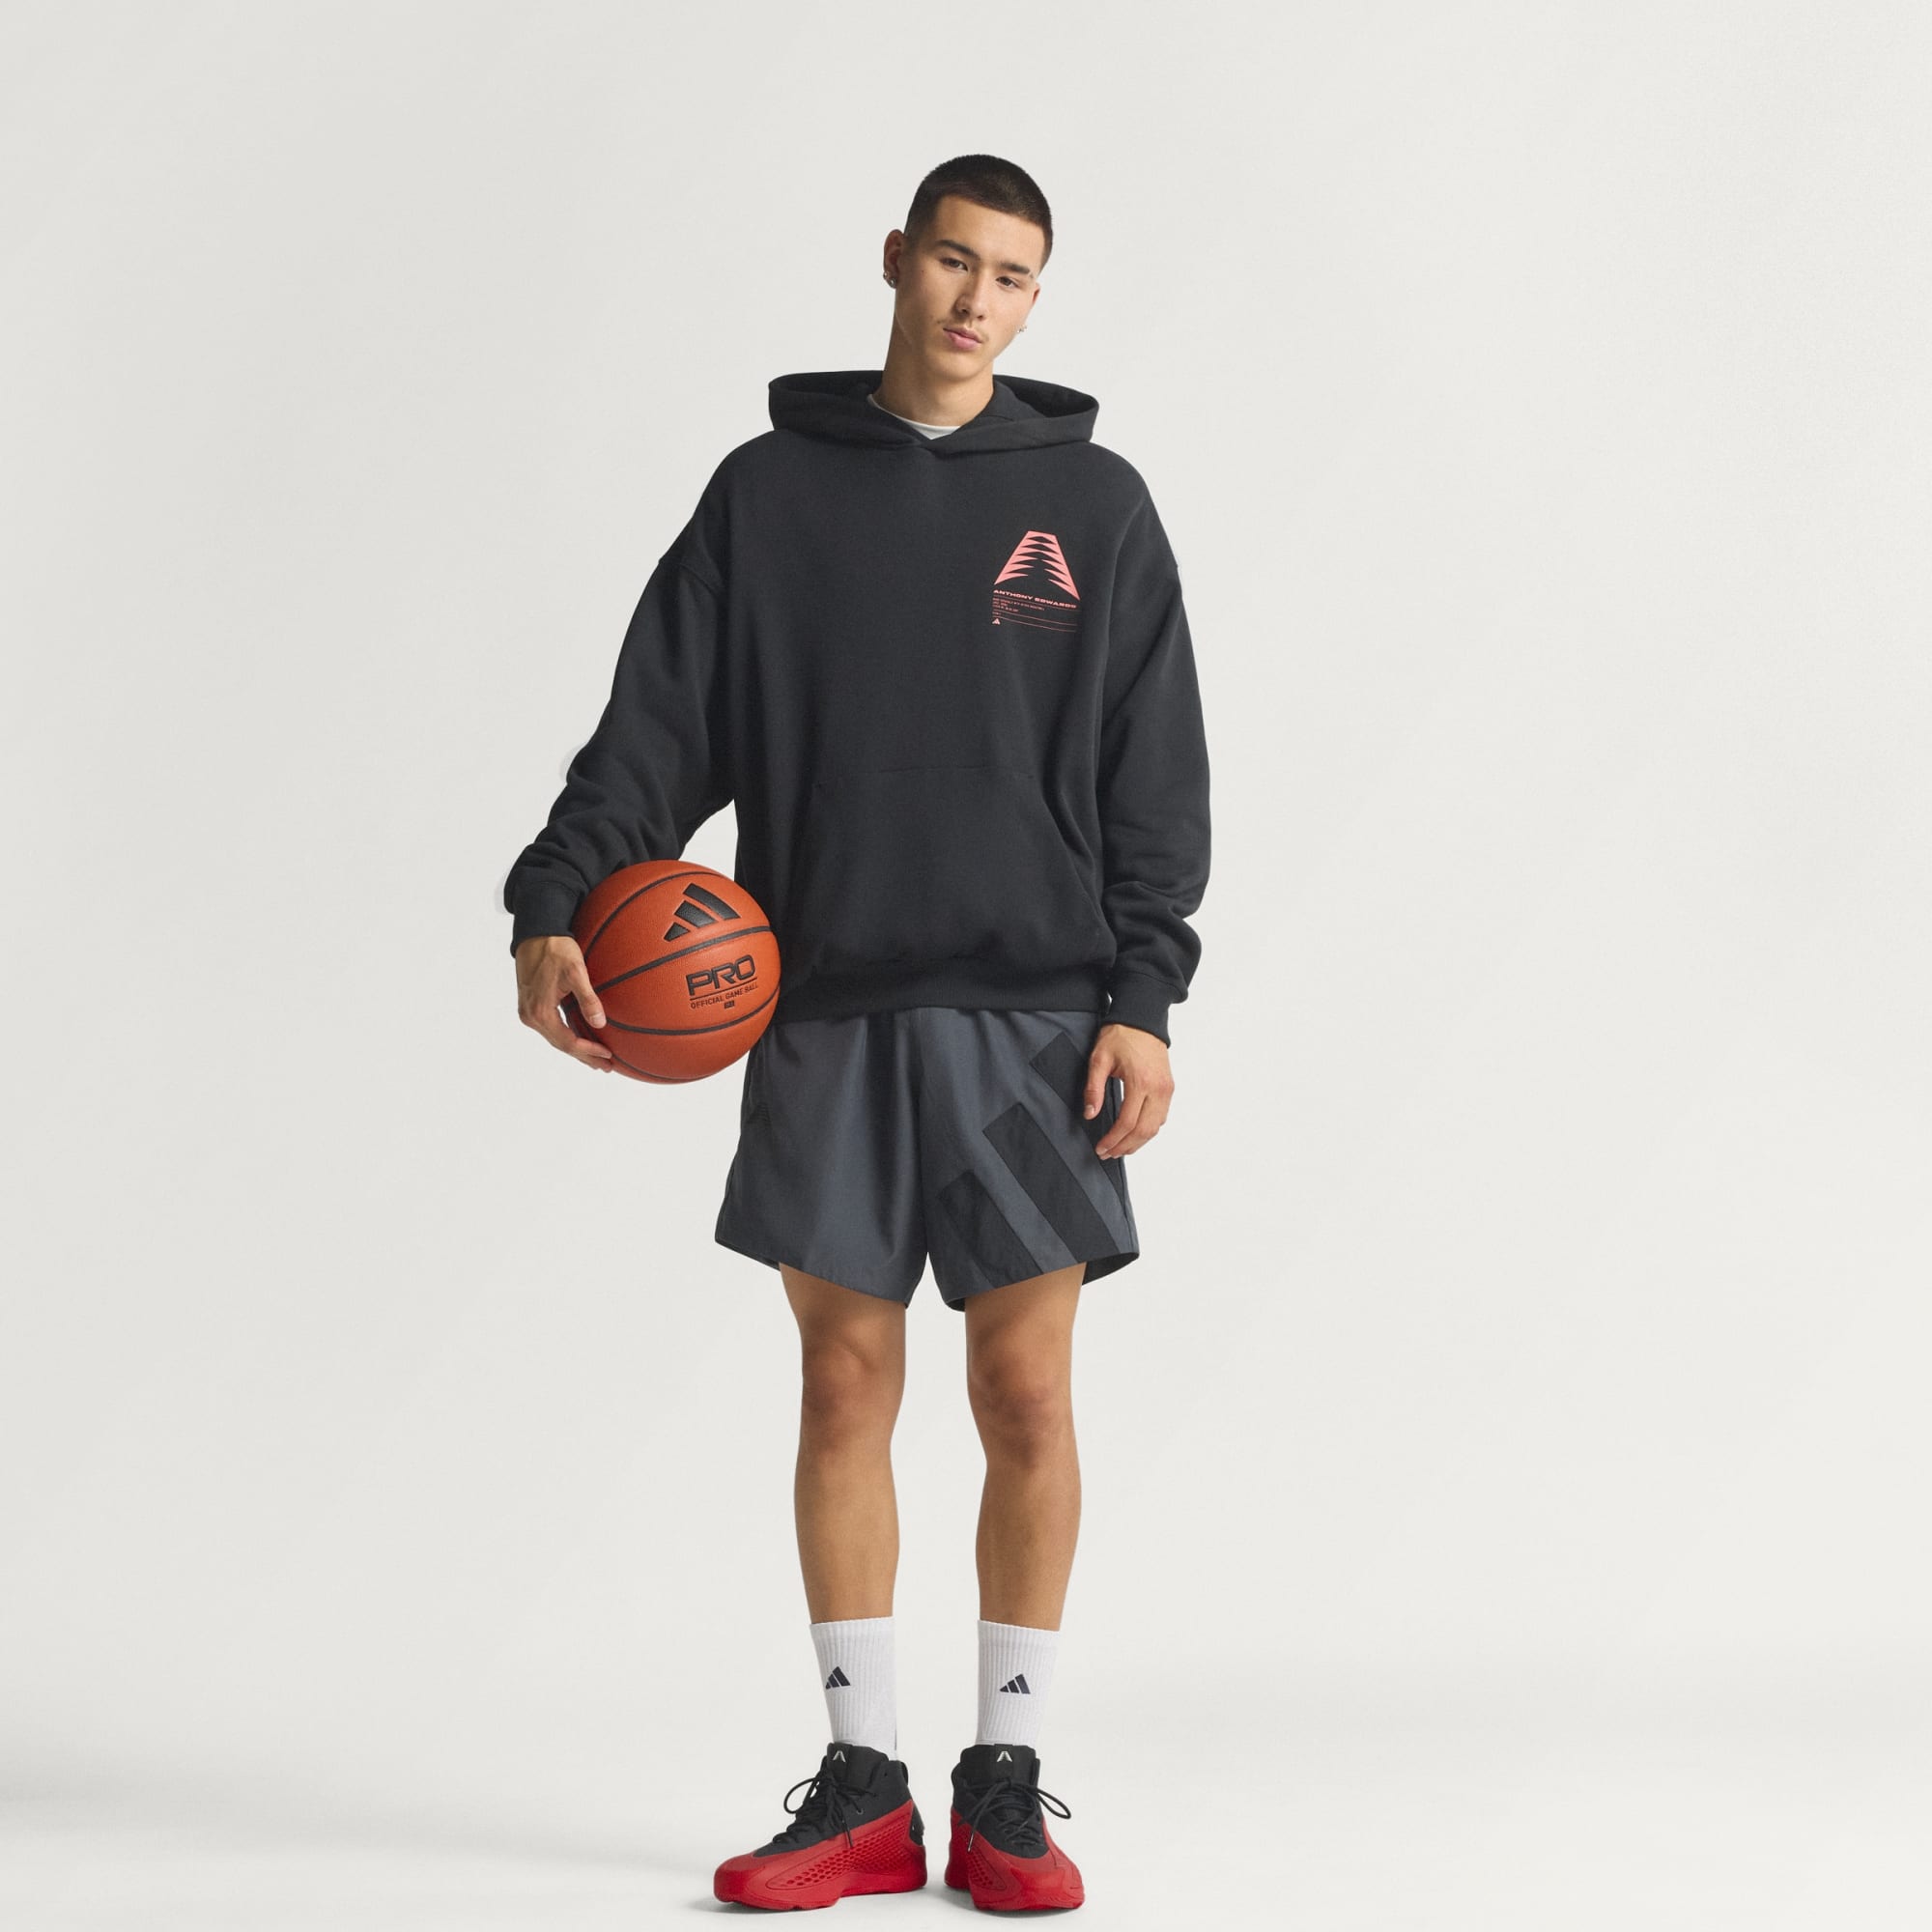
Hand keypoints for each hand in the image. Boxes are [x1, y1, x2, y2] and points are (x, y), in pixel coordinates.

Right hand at [515, 934, 615, 1071]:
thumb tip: (600, 1024)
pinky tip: (579, 1039)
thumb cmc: (556, 949)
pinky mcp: (530, 1005)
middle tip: (606, 1067)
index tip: (608, 1057)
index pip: (567, 1042)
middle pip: (561, 1045)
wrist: (536, 933)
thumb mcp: (576, 972)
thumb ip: (588, 999)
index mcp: (540, 1011)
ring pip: (555, 1038)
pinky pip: (551, 1028)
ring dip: (576, 1048)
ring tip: (596, 1059)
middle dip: (584, 1056)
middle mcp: (530, 1015)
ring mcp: (528, 1011)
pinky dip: (567, 1036)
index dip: (589, 1052)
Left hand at [1084, 1021, 1172, 1158]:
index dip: (1113, 1140)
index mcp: (1140, 1081)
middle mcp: (1158, 1089)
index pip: (1127, 1122)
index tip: (1101, 1148)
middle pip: (1144, 1131)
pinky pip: (1161, 1117)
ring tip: (1120, 1148)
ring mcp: (1166, 1089)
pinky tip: (1134, 1134)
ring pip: (1155, 1128)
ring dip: (1138, 1142)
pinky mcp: (1168, 1088)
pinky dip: (1148, 1131)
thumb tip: (1090, 1114)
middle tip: (1108, 1153)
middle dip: (1125, 1146)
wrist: (1142, 1019)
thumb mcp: (1099, 1059)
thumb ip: (1093, 1089)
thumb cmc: (1120, 1035)